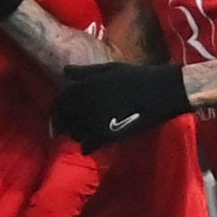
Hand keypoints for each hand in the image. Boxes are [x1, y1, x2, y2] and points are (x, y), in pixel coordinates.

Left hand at [54, 61, 193, 149]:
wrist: (160, 92)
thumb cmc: (134, 77)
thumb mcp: (108, 69)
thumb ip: (84, 73)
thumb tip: (64, 72)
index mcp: (83, 88)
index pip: (59, 102)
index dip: (56, 109)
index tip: (58, 113)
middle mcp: (84, 105)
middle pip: (63, 120)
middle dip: (62, 124)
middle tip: (62, 128)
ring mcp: (94, 122)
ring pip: (74, 134)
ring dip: (75, 134)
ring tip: (81, 132)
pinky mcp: (107, 136)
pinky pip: (88, 146)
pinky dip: (87, 146)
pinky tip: (90, 145)